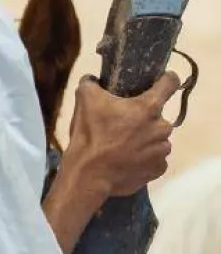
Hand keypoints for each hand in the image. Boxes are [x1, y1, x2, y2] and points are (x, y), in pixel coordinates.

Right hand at [42, 74, 178, 253]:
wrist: (89, 174)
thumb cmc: (90, 134)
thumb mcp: (84, 99)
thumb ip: (91, 83)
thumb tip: (93, 79)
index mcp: (148, 107)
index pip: (170, 83)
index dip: (166, 78)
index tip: (162, 80)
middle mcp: (162, 127)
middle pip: (158, 116)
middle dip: (143, 118)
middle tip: (122, 125)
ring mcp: (162, 150)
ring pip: (158, 139)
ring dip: (145, 139)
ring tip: (123, 146)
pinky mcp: (159, 169)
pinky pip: (155, 158)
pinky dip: (144, 158)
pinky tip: (127, 160)